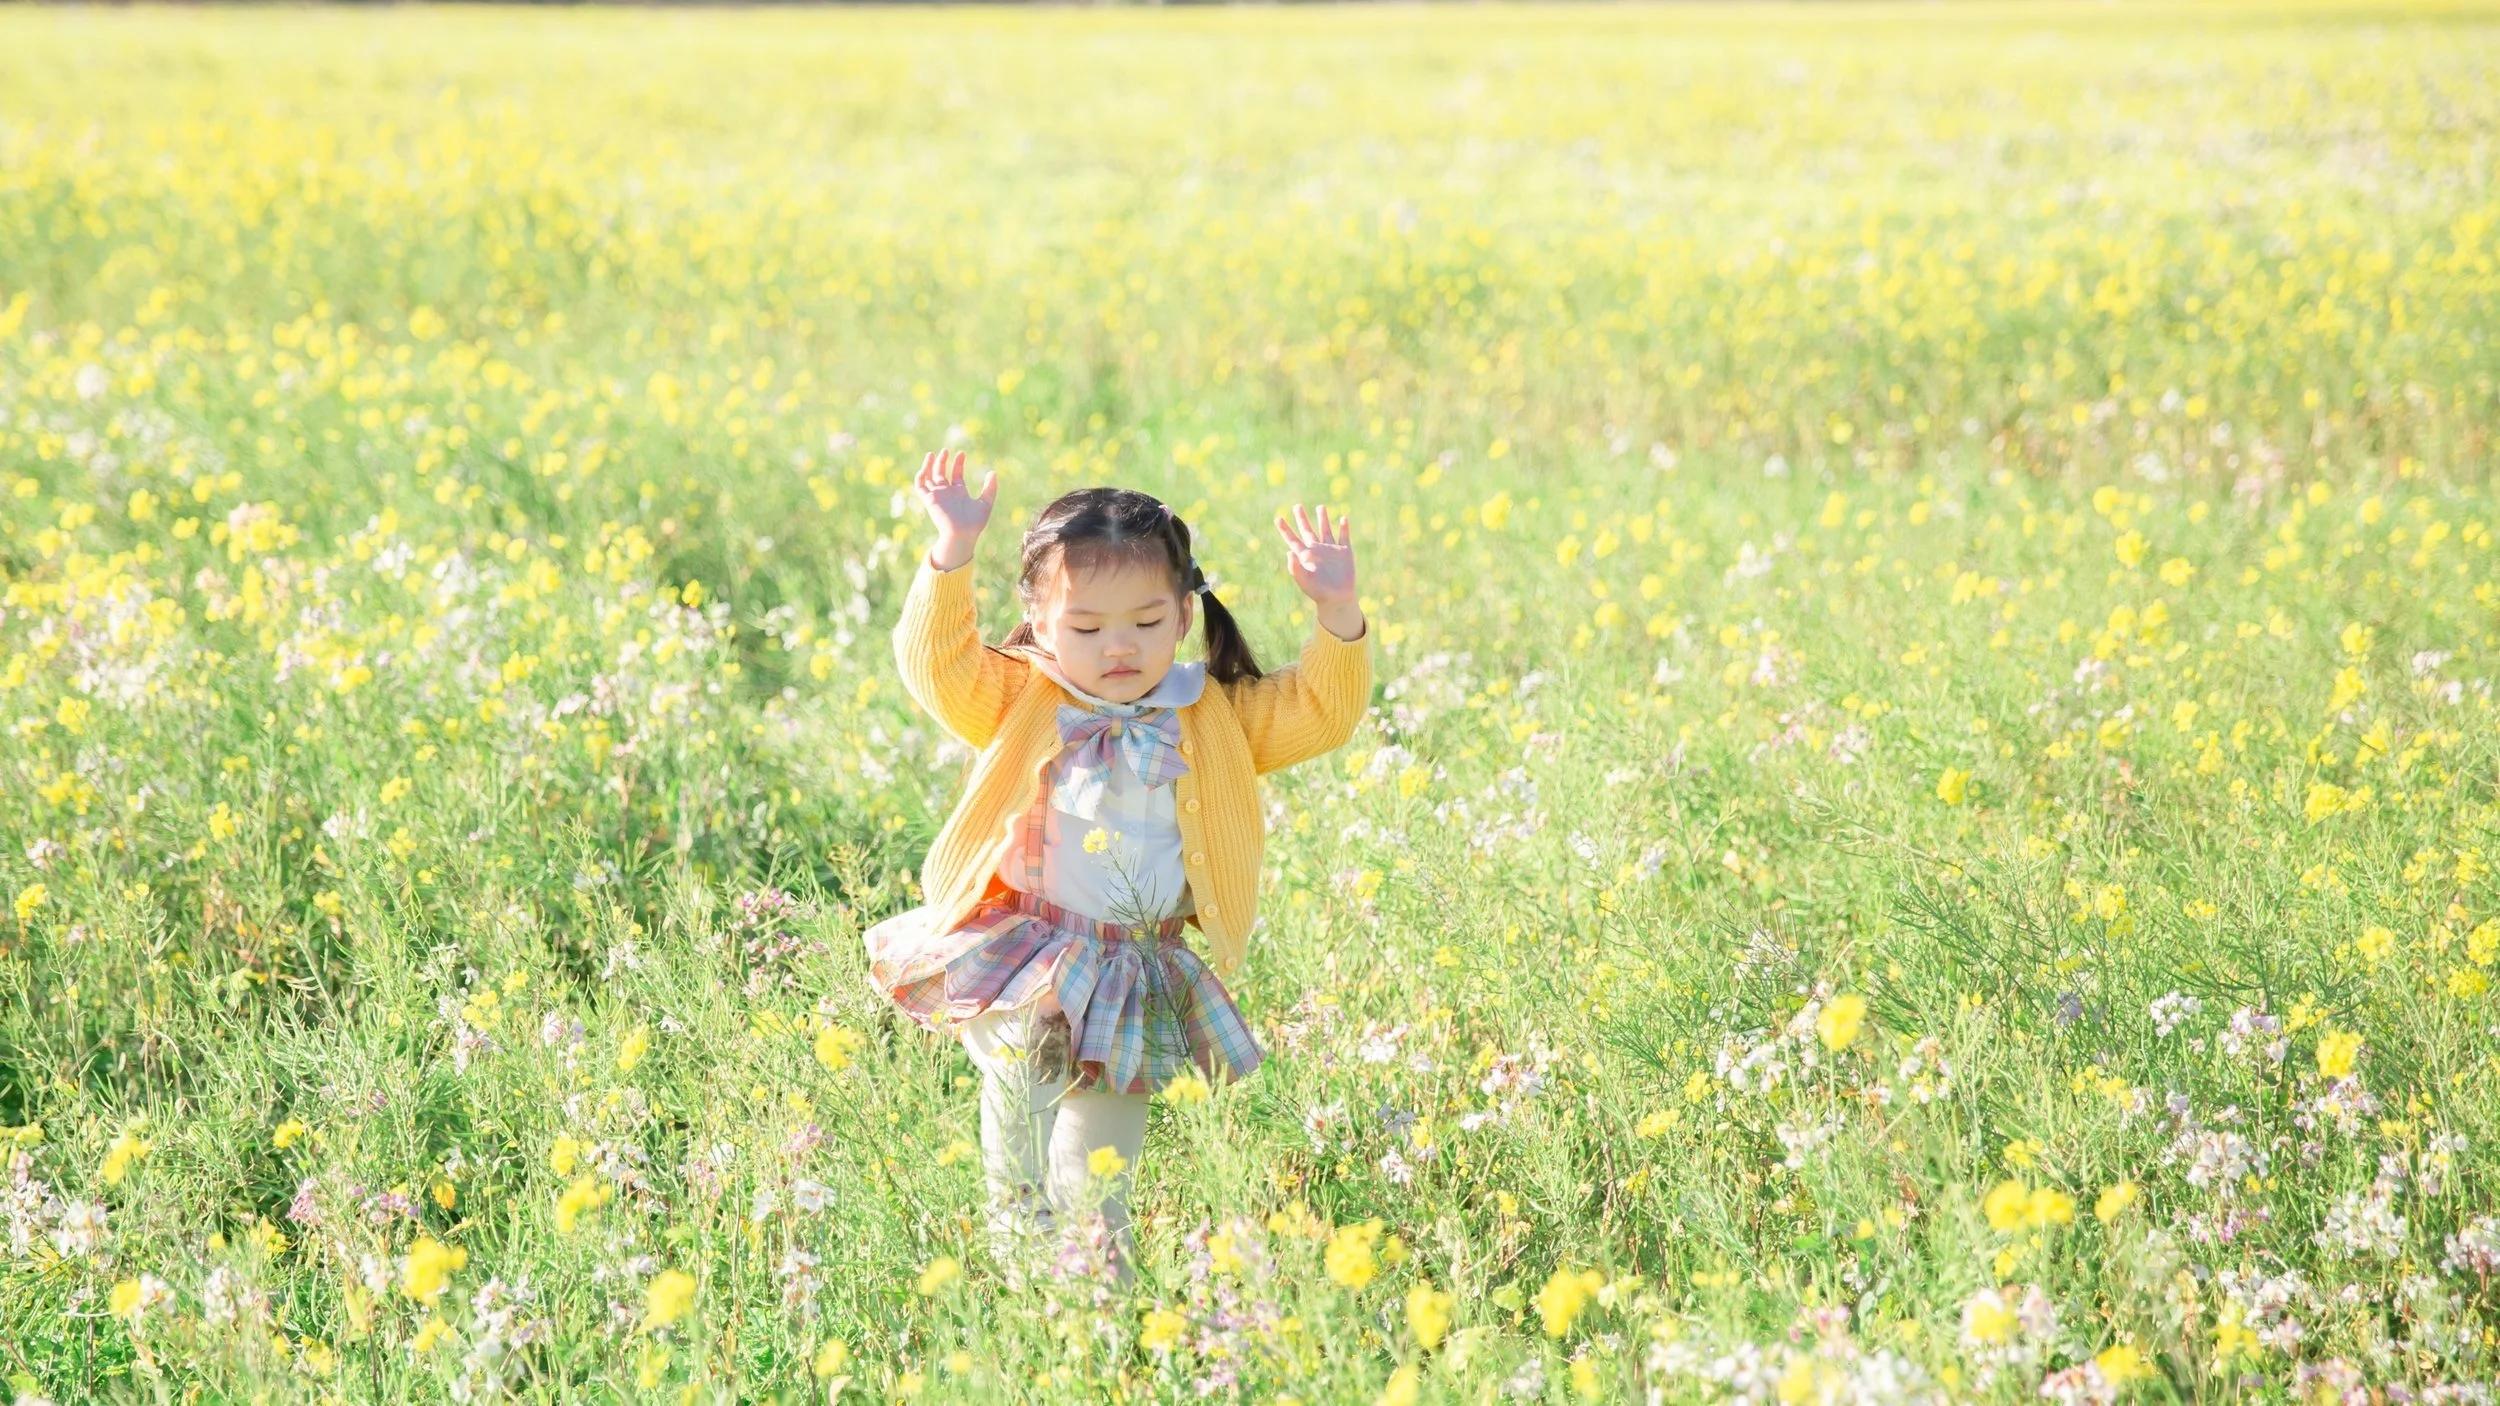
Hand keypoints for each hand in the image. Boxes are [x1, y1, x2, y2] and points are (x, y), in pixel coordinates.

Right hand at [913, 450, 995, 567]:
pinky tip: (925, 466)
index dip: (958, 463)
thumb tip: (993, 472)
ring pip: (929, 477)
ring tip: (933, 453)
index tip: (961, 454)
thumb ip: (990, 488)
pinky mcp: (929, 499)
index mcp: (959, 493)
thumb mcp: (986, 503)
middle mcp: (947, 494)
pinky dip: (920, 476)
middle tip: (946, 450)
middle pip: (941, 474)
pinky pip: (920, 486)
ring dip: (929, 465)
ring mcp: (937, 496)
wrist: (962, 534)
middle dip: (942, 462)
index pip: (956, 475)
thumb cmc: (974, 523)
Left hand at [1273, 503, 1364, 639]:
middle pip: (1307, 530)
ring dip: (1323, 518)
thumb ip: (1295, 567)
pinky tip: (1343, 518)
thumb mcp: (1303, 580)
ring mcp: (1331, 550)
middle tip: (1297, 506)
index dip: (1285, 529)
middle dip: (1302, 519)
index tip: (1278, 518)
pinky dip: (1344, 528)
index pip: (1292, 539)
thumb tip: (1288, 552)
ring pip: (1325, 530)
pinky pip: (1344, 537)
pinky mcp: (1345, 553)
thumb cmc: (1318, 592)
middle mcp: (1317, 550)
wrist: (1337, 599)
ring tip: (1320, 507)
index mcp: (1305, 555)